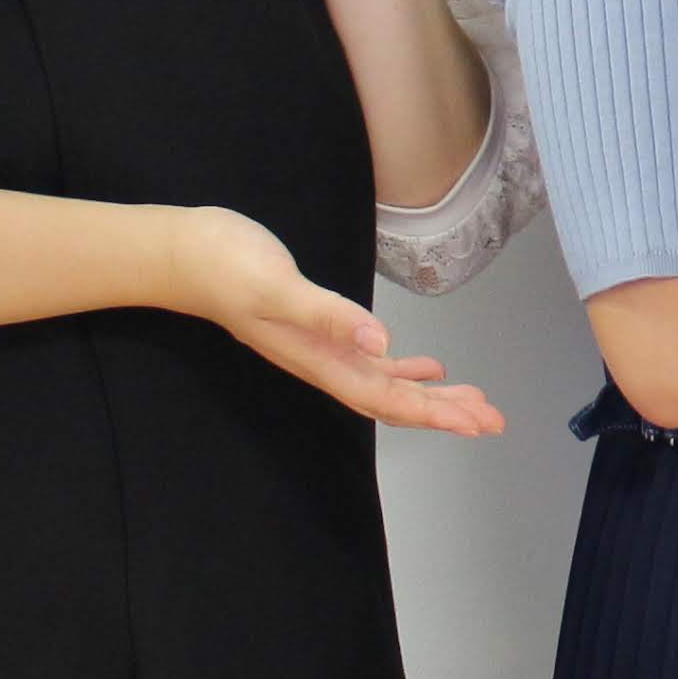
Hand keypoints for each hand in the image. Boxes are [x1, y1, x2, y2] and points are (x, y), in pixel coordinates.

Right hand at [156, 202, 505, 433]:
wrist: (184, 254)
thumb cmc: (227, 266)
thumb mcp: (278, 287)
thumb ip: (328, 315)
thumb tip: (381, 342)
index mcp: (320, 358)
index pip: (386, 396)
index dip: (433, 413)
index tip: (475, 424)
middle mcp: (324, 361)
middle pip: (394, 398)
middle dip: (444, 412)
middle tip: (493, 420)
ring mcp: (320, 348)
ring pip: (386, 383)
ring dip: (431, 396)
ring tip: (474, 402)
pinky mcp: (317, 327)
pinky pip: (370, 361)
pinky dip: (402, 367)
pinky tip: (428, 367)